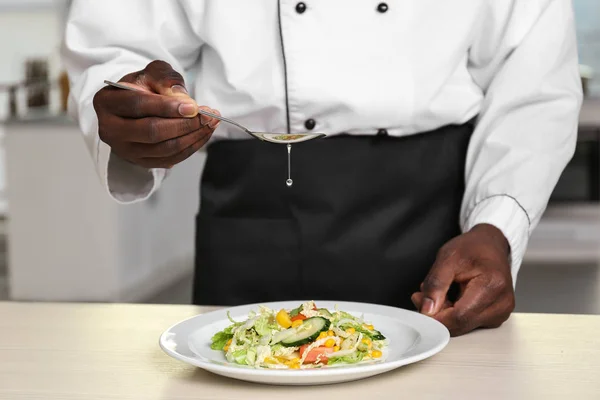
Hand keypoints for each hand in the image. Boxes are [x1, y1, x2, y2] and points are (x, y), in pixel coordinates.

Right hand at [93, 60, 220, 168]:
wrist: (137, 105)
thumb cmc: (144, 86)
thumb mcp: (154, 73)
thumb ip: (166, 80)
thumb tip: (183, 100)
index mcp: (107, 102)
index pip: (138, 105)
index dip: (167, 107)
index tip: (193, 107)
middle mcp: (110, 130)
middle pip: (151, 131)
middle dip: (185, 124)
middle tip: (209, 116)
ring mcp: (125, 150)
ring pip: (164, 149)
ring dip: (193, 137)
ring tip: (211, 123)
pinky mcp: (141, 162)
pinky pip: (171, 159)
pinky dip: (191, 147)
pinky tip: (204, 134)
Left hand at [411, 224, 514, 335]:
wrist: (490, 244)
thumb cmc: (472, 248)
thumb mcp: (447, 258)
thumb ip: (435, 284)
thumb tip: (427, 309)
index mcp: (492, 286)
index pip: (459, 316)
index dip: (435, 315)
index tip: (419, 303)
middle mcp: (501, 303)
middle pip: (460, 324)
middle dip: (437, 313)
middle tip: (423, 295)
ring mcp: (501, 312)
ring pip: (463, 326)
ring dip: (446, 314)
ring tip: (442, 292)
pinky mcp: (497, 317)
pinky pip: (469, 324)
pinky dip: (455, 314)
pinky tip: (453, 298)